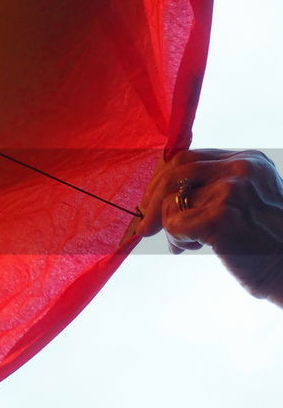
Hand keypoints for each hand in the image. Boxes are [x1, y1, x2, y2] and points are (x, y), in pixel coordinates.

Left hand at [136, 149, 282, 303]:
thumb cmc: (263, 242)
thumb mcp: (243, 201)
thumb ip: (209, 187)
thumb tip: (157, 192)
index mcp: (248, 160)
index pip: (188, 159)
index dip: (161, 181)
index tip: (149, 202)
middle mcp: (241, 168)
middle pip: (174, 173)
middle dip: (152, 201)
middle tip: (145, 228)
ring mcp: (232, 190)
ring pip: (171, 203)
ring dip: (173, 229)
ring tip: (194, 243)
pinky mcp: (222, 215)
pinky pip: (174, 224)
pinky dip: (178, 240)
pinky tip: (199, 248)